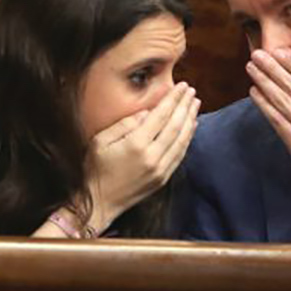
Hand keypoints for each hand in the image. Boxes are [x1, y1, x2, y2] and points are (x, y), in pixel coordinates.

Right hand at [84, 83, 199, 232]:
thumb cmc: (95, 169)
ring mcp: (160, 169)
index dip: (173, 99)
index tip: (182, 86)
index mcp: (136, 144)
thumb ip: (124, 124)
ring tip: (195, 104)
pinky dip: (188, 138)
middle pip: (176, 125)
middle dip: (185, 106)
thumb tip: (146, 113)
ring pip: (182, 140)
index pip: (161, 115)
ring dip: (190, 120)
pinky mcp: (163, 179)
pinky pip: (180, 154)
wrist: (99, 203)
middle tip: (192, 91)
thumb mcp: (100, 141)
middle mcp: (152, 157)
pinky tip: (191, 127)